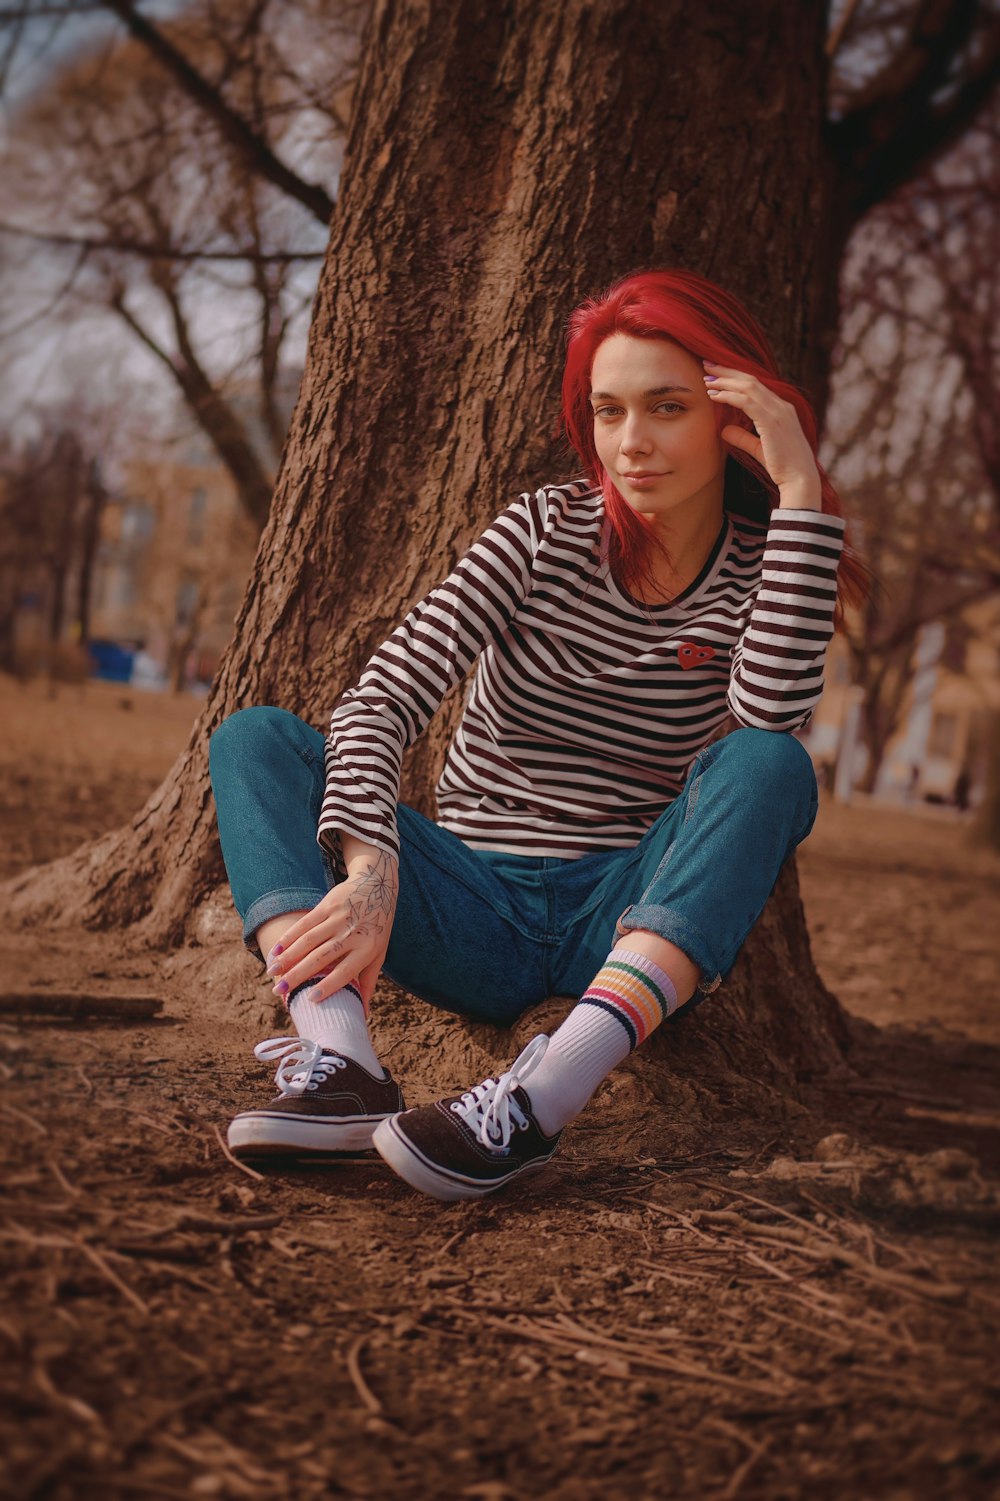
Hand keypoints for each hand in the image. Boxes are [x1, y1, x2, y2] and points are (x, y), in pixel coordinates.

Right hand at [265, 850, 398, 1008]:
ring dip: (288, 957)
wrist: (378, 886)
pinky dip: (289, 937)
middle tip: (279, 991)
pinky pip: (305, 923)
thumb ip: (368, 982)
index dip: (328, 985)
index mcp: (367, 949)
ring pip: (308, 941)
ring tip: (272, 972)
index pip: (345, 971)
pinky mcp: (328, 905)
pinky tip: (276, 949)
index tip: (310, 999)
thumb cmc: (377, 928)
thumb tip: (363, 1015)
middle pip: (321, 957)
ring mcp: (339, 918)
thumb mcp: (379, 954)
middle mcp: (352, 934)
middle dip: (298, 975)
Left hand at [702, 360, 820, 508]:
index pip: (756, 385)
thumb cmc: (783, 467)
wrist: (799, 480)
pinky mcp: (772, 421)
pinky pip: (747, 401)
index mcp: (782, 409)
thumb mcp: (759, 449)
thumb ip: (743, 437)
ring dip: (725, 381)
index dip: (735, 376)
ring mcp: (778, 411)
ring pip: (748, 386)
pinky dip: (729, 396)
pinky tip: (714, 396)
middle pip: (750, 379)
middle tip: (707, 364)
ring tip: (707, 379)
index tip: (717, 373)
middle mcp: (782, 405)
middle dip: (728, 371)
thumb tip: (724, 430)